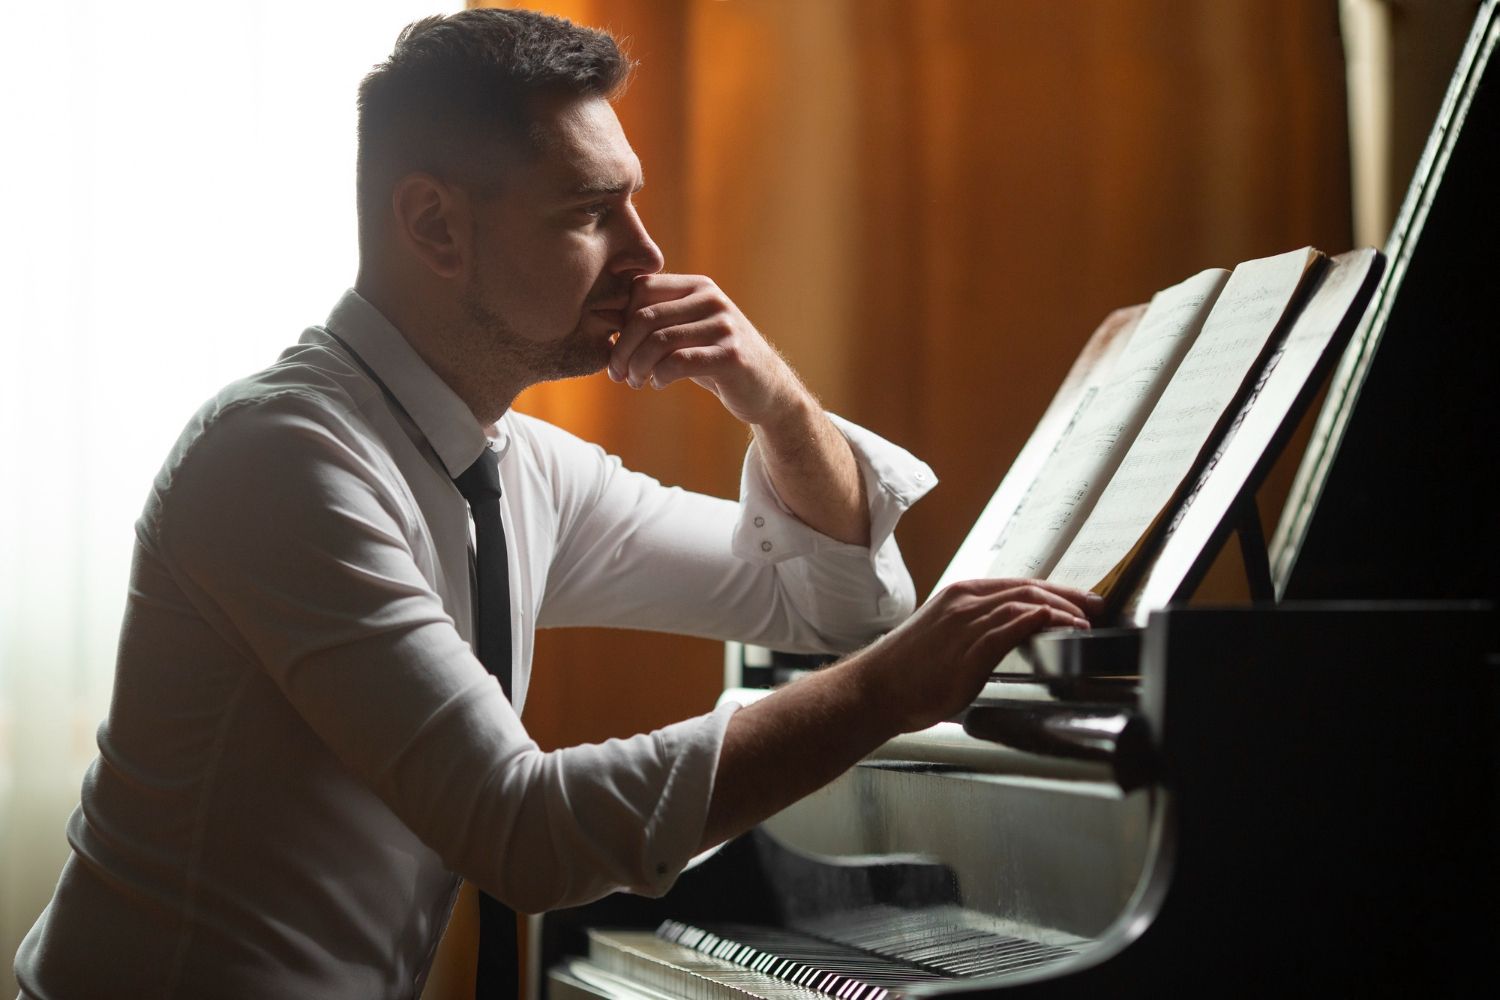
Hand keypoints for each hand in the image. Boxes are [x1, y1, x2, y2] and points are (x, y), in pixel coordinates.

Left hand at [607, 274, 799, 424]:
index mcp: (698, 287)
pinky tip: (658, 384)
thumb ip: (653, 322)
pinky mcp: (731, 356)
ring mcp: (724, 326)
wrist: (765, 388)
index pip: (642, 287)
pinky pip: (679, 362)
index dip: (619, 317)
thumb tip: (600, 316)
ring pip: (659, 341)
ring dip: (637, 367)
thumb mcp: (685, 333)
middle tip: (616, 373)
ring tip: (634, 381)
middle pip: (645, 316)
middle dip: (622, 349)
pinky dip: (659, 376)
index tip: (613, 345)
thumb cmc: (715, 359)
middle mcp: (712, 300)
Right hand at [849, 579, 1101, 733]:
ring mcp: (967, 623)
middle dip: (1069, 596)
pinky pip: (1014, 625)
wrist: (875, 690)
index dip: (1056, 590)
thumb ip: (976, 631)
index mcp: (960, 595)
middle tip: (1097, 609)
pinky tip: (1061, 627)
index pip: (1019, 583)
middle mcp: (965, 601)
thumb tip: (1008, 638)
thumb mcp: (945, 637)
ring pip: (1027, 602)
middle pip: (1030, 587)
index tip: (1081, 601)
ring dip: (1063, 610)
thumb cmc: (907, 672)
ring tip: (1086, 623)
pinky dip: (1043, 621)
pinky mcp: (970, 648)